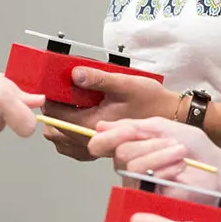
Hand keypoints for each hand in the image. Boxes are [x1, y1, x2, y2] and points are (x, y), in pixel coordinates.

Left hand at [40, 69, 176, 161]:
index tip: (50, 87)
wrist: (170, 115)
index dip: (50, 101)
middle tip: (58, 93)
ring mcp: (97, 146)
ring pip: (62, 141)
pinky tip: (76, 119)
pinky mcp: (102, 146)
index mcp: (95, 125)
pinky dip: (68, 134)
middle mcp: (93, 139)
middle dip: (52, 111)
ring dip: (59, 123)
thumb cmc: (151, 100)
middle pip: (56, 130)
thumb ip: (98, 79)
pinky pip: (74, 147)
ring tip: (67, 104)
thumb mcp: (124, 83)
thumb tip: (74, 74)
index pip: (59, 117)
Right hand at [90, 115, 220, 176]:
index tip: (130, 130)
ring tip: (180, 154)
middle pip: (120, 152)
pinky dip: (163, 169)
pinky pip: (143, 180)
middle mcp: (131, 165)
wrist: (218, 171)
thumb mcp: (163, 127)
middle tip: (171, 143)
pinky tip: (179, 168)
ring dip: (159, 155)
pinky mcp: (149, 198)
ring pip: (131, 165)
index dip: (111, 135)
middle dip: (148, 144)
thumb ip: (133, 126)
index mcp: (133, 146)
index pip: (104, 142)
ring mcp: (139, 183)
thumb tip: (101, 126)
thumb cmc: (198, 150)